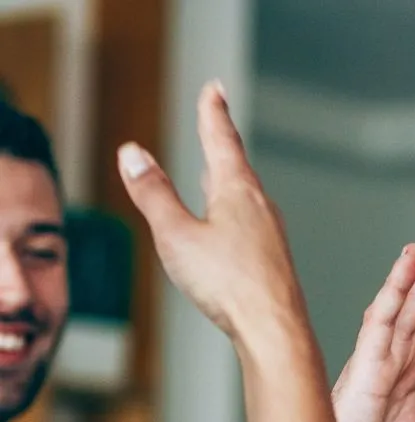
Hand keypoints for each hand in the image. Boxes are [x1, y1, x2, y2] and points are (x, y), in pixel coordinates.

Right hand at [119, 81, 303, 345]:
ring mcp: (272, 237)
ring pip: (246, 199)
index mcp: (237, 192)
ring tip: (218, 173)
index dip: (213, 113)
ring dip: (229, 181)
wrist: (275, 332)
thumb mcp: (176, 235)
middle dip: (221, 144)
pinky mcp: (275, 264)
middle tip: (217, 121)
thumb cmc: (228, 285)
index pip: (221, 140)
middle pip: (236, 168)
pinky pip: (252, 228)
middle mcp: (262, 209)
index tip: (214, 89)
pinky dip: (237, 214)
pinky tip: (234, 232)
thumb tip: (132, 153)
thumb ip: (153, 194)